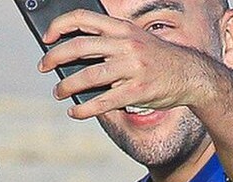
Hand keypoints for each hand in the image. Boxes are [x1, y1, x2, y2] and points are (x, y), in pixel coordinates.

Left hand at [41, 9, 215, 118]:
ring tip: (58, 92)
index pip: (84, 18)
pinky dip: (82, 110)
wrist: (190, 74)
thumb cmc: (154, 60)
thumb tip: (71, 60)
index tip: (46, 37)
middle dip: (54, 57)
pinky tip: (74, 112)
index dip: (60, 25)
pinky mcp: (135, 91)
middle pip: (79, 47)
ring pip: (87, 76)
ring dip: (65, 87)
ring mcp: (131, 68)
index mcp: (123, 29)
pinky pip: (101, 102)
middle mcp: (126, 44)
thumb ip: (108, 45)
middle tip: (42, 67)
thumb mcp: (135, 41)